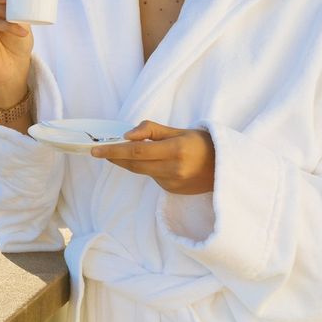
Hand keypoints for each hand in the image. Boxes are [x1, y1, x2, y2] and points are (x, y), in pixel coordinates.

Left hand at [90, 121, 214, 194]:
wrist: (226, 168)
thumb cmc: (202, 144)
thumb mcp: (179, 130)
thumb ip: (151, 130)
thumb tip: (127, 136)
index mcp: (175, 150)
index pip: (136, 152)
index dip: (114, 151)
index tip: (96, 150)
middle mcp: (173, 169)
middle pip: (134, 165)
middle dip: (115, 157)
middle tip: (99, 150)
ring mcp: (172, 183)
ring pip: (141, 172)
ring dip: (129, 162)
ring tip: (122, 152)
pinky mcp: (172, 191)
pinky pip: (152, 177)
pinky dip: (147, 168)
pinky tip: (153, 161)